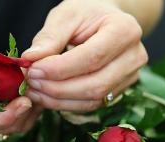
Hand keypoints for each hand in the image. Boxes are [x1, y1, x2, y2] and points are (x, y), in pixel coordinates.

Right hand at [0, 44, 41, 141]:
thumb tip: (18, 72)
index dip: (5, 115)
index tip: (25, 101)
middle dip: (21, 109)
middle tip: (35, 85)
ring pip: (9, 129)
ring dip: (26, 111)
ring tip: (35, 87)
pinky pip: (10, 126)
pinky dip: (23, 111)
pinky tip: (30, 94)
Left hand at [22, 0, 147, 111]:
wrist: (104, 20)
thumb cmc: (86, 12)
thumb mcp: (66, 15)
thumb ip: (50, 37)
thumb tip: (30, 60)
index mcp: (125, 30)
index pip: (92, 57)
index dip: (60, 69)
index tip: (33, 70)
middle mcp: (134, 57)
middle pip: (95, 84)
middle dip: (58, 88)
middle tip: (30, 82)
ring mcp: (130, 77)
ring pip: (93, 99)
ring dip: (59, 100)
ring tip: (34, 91)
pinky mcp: (118, 91)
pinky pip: (91, 105)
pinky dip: (65, 103)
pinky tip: (46, 96)